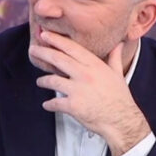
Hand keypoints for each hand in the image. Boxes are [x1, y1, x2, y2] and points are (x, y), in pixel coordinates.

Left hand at [28, 31, 149, 155]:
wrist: (122, 121)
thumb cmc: (120, 98)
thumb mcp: (118, 74)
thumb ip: (114, 58)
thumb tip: (118, 44)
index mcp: (95, 65)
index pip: (72, 48)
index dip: (56, 40)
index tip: (45, 34)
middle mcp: (85, 75)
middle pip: (58, 59)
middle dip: (42, 53)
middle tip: (33, 50)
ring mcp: (78, 90)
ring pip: (52, 80)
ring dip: (43, 81)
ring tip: (40, 82)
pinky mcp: (73, 106)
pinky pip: (54, 102)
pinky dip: (49, 104)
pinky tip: (47, 105)